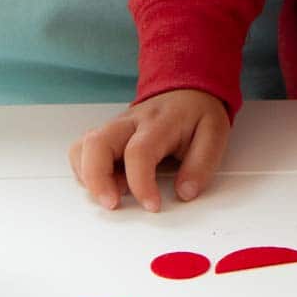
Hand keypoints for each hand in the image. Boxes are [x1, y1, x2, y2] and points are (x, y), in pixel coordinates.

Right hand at [68, 88, 230, 212]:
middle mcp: (129, 122)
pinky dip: (86, 173)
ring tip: (111, 196)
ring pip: (82, 147)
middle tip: (112, 205)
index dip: (140, 183)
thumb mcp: (214, 134)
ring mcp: (114, 128)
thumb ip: (201, 165)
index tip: (152, 206)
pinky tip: (107, 186)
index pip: (139, 152)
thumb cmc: (197, 114)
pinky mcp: (107, 136)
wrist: (186, 90)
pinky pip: (82, 152)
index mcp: (158, 122)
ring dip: (88, 177)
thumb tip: (184, 193)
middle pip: (96, 143)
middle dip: (97, 179)